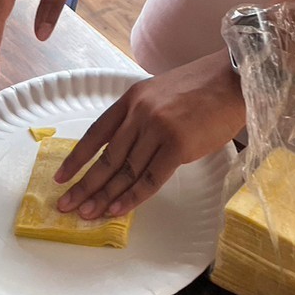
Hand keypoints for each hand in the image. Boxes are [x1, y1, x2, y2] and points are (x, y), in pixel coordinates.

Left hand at [54, 52, 245, 220]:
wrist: (233, 79)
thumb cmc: (202, 87)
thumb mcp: (161, 93)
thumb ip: (142, 118)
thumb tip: (126, 154)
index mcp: (132, 97)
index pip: (97, 132)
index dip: (77, 158)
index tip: (61, 178)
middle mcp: (140, 112)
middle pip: (107, 156)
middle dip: (85, 184)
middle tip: (66, 206)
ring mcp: (157, 128)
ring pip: (125, 171)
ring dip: (104, 196)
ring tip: (87, 214)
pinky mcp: (177, 146)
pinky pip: (149, 179)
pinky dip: (131, 198)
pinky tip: (117, 210)